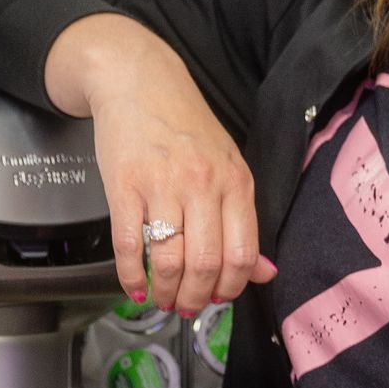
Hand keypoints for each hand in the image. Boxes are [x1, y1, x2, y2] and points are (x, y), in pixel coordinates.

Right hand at [44, 12, 274, 312]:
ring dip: (164, 292)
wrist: (138, 80)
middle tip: (186, 306)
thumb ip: (243, 220)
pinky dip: (130, 275)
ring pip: (169, 260)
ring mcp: (162, 185)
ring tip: (161, 298)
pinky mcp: (124, 185)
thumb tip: (264, 273)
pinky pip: (128, 245)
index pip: (242, 253)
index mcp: (235, 182)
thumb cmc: (184, 126)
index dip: (231, 288)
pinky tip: (134, 286)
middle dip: (196, 298)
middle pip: (206, 264)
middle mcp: (202, 184)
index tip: (219, 299)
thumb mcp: (227, 166)